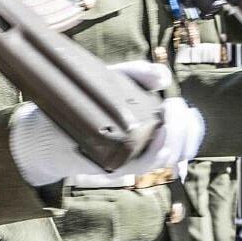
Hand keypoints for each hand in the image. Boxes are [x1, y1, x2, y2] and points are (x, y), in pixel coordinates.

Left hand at [10, 61, 204, 185]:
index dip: (192, 128)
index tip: (183, 109)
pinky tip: (157, 135)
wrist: (49, 124)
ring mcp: (130, 160)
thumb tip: (163, 77)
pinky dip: (154, 152)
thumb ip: (138, 74)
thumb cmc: (88, 102)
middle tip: (175, 108)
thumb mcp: (115, 82)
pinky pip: (141, 165)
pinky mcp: (115, 166)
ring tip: (168, 116)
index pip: (185, 138)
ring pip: (164, 157)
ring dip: (174, 139)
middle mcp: (144, 150)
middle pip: (180, 149)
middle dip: (185, 129)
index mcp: (151, 133)